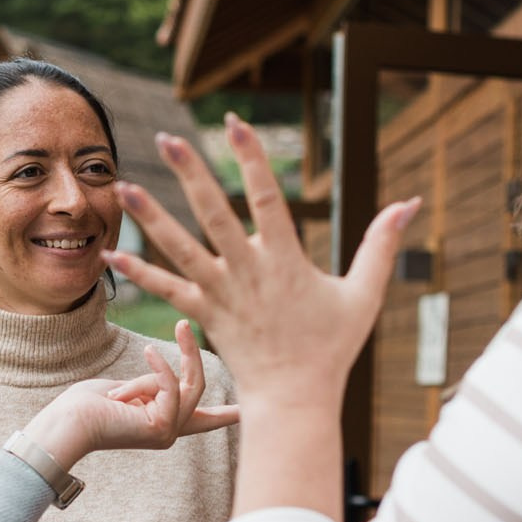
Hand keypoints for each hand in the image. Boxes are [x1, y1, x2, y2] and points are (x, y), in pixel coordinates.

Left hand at [20, 320, 238, 468]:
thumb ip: (153, 385)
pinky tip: (149, 351)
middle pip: (198, 388)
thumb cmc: (86, 404)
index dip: (226, 415)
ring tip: (179, 326)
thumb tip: (167, 378)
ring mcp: (168, 433)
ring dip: (184, 353)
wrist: (68, 422)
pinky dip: (159, 368)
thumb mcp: (128, 388)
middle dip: (194, 355)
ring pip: (191, 385)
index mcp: (162, 423)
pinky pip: (172, 386)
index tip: (247, 413)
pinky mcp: (162, 428)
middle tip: (184, 324)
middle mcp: (170, 431)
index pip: (202, 419)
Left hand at [104, 113, 421, 408]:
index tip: (234, 122)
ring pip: (181, 247)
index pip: (268, 197)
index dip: (251, 157)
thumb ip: (383, 245)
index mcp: (286, 259)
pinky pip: (167, 290)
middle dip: (191, 173)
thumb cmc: (332, 347)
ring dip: (152, 217)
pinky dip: (139, 273)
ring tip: (124, 186)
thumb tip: (411, 203)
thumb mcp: (365, 294)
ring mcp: (221, 293)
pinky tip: (110, 254)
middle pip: (215, 213)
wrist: (295, 399)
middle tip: (167, 139)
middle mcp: (248, 271)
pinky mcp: (203, 314)